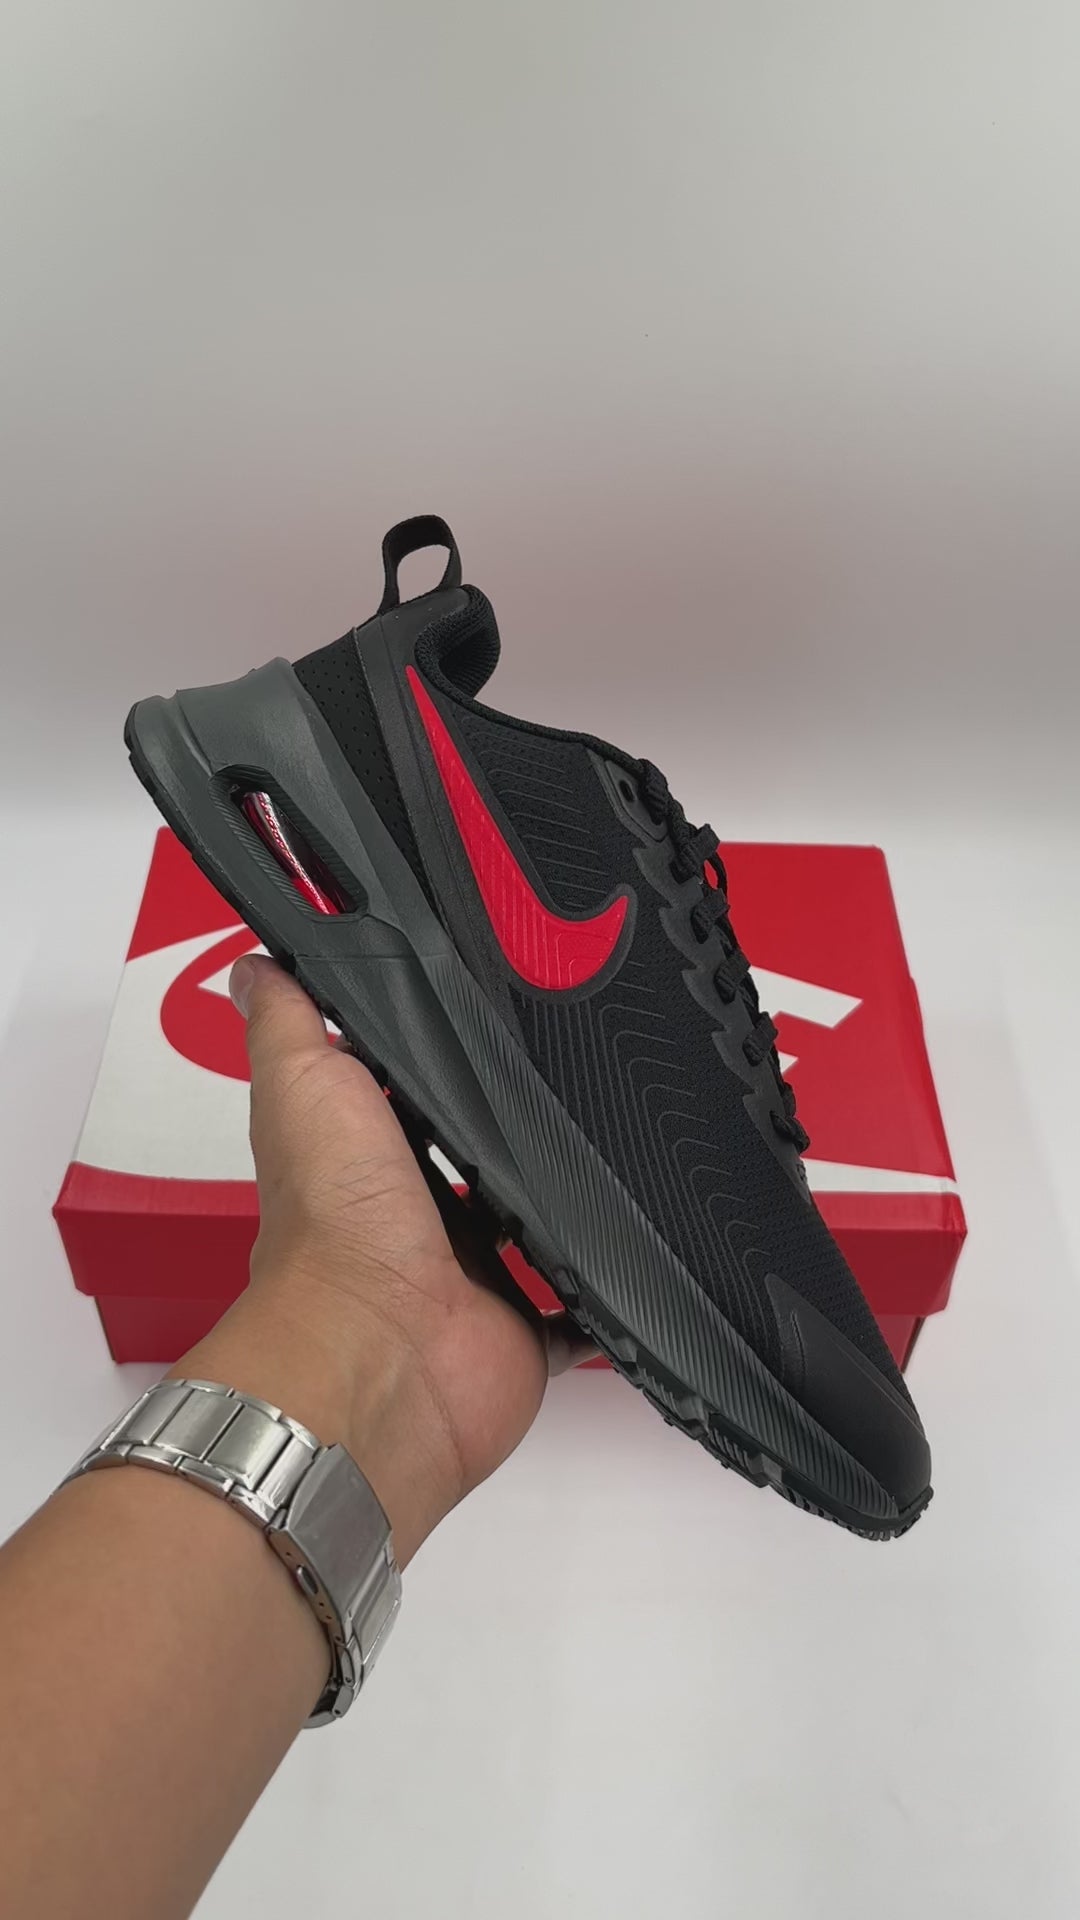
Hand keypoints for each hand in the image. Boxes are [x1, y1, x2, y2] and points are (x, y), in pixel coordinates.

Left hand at [177, 954, 592, 1564]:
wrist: (380, 1351)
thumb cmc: (334, 1225)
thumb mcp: (304, 1086)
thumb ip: (290, 1023)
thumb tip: (256, 965)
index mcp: (364, 1161)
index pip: (405, 1099)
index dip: (438, 1063)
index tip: (488, 1009)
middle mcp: (415, 1221)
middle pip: (474, 1163)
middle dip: (515, 1128)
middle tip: (581, 1069)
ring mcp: (472, 1280)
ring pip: (529, 1229)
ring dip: (562, 1200)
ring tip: (624, 1140)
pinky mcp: (523, 1332)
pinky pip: (576, 1312)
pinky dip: (603, 1294)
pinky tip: (638, 1250)